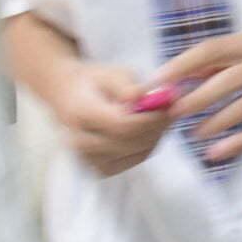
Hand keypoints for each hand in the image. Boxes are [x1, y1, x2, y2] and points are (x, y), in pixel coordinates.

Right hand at [51, 61, 174, 176]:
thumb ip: (127, 85)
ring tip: (161, 118)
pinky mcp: (99, 168)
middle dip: (157, 127)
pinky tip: (150, 131)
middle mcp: (80, 140)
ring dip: (155, 137)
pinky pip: (133, 161)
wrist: (69, 97)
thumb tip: (141, 96)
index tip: (170, 105)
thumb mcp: (111, 73)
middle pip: (130, 142)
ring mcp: (88, 159)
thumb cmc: (95, 82)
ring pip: (135, 154)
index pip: (122, 125)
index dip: (151, 118)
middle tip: (172, 110)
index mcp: (81, 113)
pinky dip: (147, 147)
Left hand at [158, 28, 241, 162]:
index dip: (184, 64)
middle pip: (229, 79)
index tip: (160, 81)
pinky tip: (217, 152)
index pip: (215, 49)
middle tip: (173, 114)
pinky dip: (238, 142)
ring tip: (194, 135)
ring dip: (215, 123)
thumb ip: (226, 62)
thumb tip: (185, 77)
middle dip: (197, 98)